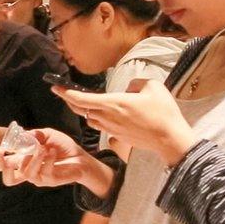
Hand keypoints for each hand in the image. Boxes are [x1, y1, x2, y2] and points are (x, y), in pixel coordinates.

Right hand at [0, 128, 86, 187]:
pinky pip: (45, 172)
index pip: (5, 165)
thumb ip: (35, 134)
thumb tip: (25, 135)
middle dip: (5, 169)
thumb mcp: (47, 135)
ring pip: (27, 173)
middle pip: (9, 180)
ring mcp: (39, 178)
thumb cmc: (62, 146)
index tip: (0, 149)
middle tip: (9, 159)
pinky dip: (48, 159)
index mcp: (24, 161)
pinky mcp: (51, 180)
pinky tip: (53, 151)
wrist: (81, 157)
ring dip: (34, 159)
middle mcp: (29, 171)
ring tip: (43, 148)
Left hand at [54, 80, 196, 166]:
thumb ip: (136, 83)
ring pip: (89, 117)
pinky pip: (99, 125)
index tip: (55, 87)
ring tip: (82, 100)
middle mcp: (107, 117)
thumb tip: (127, 90)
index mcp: (113, 103)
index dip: (65, 93)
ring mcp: (110, 128)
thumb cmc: (163, 113)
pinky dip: (95, 117)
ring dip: (83, 109)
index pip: (81, 99)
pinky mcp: (116, 136)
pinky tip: (101, 113)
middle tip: (63, 92)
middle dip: (69, 100)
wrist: (169, 139)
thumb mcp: (153, 87)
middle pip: (80, 109)